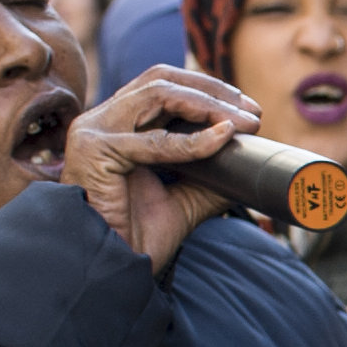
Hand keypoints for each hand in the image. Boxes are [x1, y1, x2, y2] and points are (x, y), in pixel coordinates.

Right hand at [64, 69, 262, 268]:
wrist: (107, 266)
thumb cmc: (135, 236)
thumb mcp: (184, 201)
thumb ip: (211, 179)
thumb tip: (250, 165)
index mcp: (119, 126)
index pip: (163, 87)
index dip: (207, 91)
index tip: (248, 110)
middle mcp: (102, 121)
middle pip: (160, 80)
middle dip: (212, 91)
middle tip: (253, 112)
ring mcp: (94, 131)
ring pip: (158, 95)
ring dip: (209, 106)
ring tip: (244, 122)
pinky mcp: (94, 150)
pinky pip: (155, 141)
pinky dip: (194, 140)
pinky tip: (223, 138)